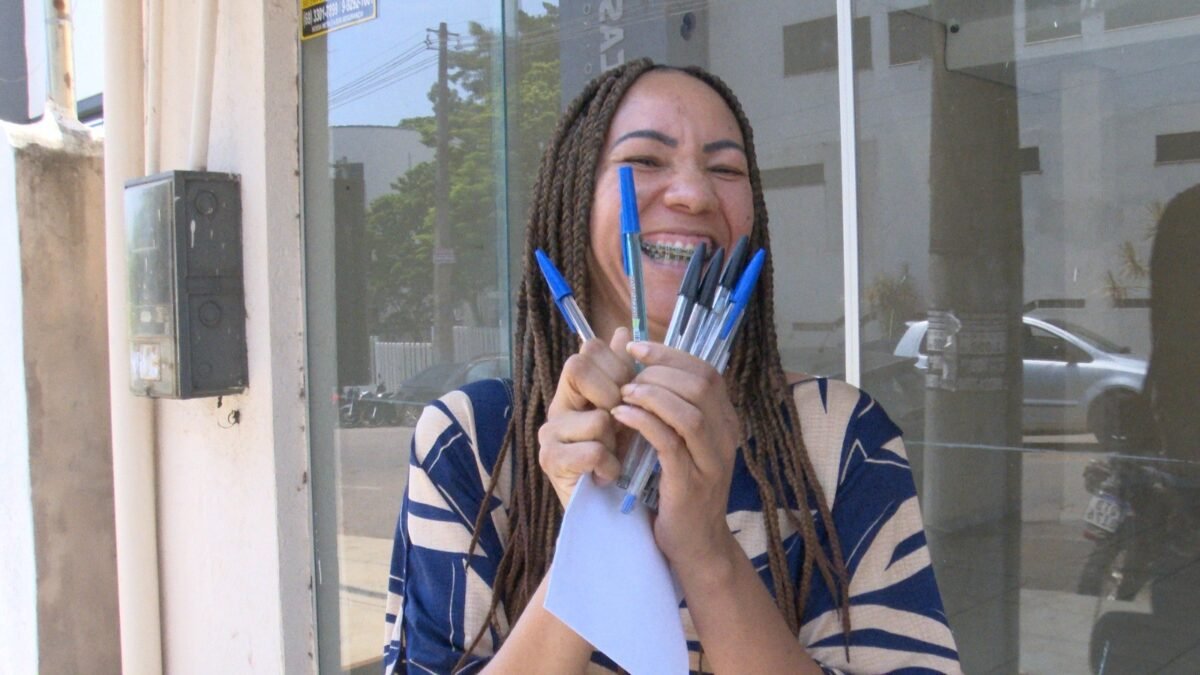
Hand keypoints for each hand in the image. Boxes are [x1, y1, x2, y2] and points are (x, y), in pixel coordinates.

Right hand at [538, 328, 636, 507]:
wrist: (614, 510)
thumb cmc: (622, 458)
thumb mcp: (628, 411)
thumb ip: (623, 373)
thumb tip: (620, 331)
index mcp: (575, 388)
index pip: (589, 349)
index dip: (618, 367)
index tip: (631, 394)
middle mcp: (557, 405)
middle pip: (579, 367)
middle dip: (614, 395)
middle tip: (622, 425)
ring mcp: (550, 433)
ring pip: (598, 418)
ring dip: (616, 443)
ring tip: (614, 458)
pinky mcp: (551, 461)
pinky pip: (592, 450)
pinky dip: (608, 466)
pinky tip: (607, 475)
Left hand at [611, 341, 741, 566]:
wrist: (694, 545)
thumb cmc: (679, 488)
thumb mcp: (680, 442)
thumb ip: (667, 406)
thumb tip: (638, 361)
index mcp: (725, 422)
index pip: (707, 372)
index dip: (670, 354)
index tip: (635, 347)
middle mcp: (725, 438)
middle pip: (700, 386)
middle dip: (658, 372)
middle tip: (626, 376)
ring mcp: (711, 463)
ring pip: (689, 413)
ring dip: (651, 395)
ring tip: (622, 394)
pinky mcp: (690, 485)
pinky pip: (669, 444)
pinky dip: (644, 423)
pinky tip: (621, 416)